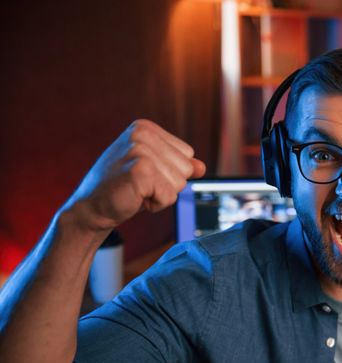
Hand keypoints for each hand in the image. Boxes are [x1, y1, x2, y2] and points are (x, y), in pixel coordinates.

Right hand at [66, 119, 205, 231]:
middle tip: (139, 185)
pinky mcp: (140, 171)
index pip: (187, 155)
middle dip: (168, 184)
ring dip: (161, 195)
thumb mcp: (154, 171)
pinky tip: (135, 198)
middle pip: (186, 169)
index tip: (144, 175)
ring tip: (136, 191)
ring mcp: (139, 150)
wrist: (92, 207)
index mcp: (145, 128)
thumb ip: (178, 165)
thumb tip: (202, 167)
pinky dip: (156, 205)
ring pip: (180, 183)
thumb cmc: (123, 188)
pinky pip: (170, 196)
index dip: (170, 172)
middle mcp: (141, 134)